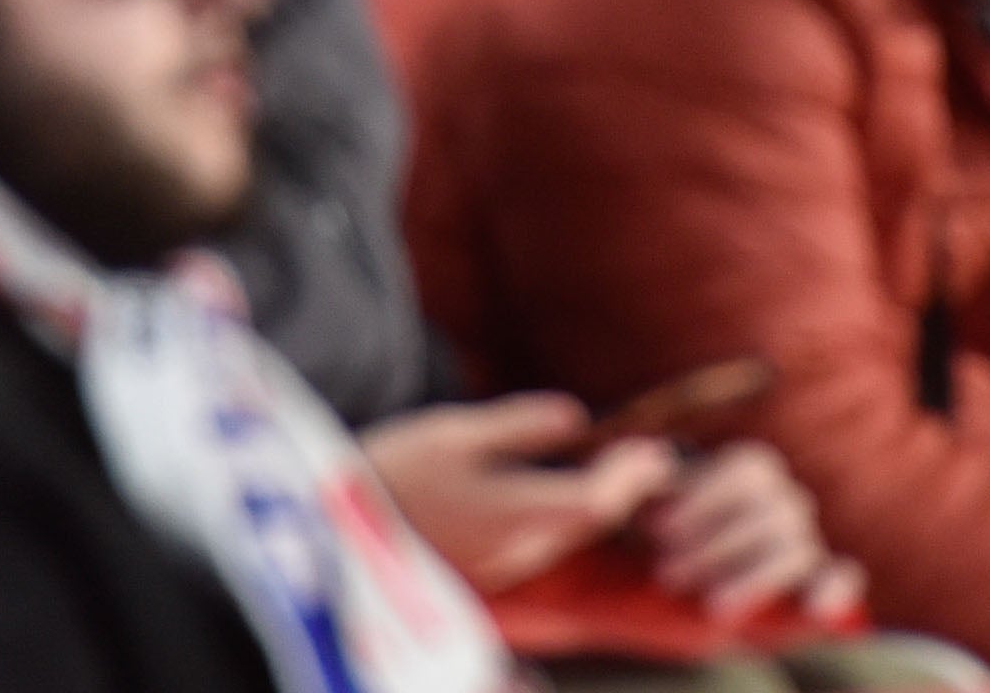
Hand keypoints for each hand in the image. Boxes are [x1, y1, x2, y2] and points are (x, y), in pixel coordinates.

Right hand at [356, 396, 674, 588]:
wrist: (334, 531)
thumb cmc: (392, 472)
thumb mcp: (455, 433)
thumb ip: (519, 426)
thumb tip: (574, 417)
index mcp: (512, 515)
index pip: (596, 504)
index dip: (632, 477)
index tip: (655, 449)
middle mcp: (514, 551)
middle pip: (588, 523)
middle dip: (624, 488)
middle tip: (651, 456)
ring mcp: (499, 567)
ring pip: (565, 535)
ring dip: (596, 503)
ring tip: (621, 467)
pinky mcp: (483, 572)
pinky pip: (539, 542)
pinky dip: (564, 515)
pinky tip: (565, 489)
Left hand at [639, 439, 847, 623]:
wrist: (670, 596)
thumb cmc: (653, 548)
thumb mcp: (640, 514)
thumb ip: (641, 484)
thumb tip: (645, 460)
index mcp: (749, 473)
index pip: (748, 468)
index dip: (703, 497)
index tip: (655, 529)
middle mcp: (782, 503)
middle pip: (771, 509)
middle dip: (717, 543)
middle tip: (666, 574)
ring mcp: (801, 545)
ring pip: (796, 548)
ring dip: (753, 575)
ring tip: (709, 605)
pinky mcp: (815, 589)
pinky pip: (839, 579)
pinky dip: (833, 589)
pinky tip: (815, 607)